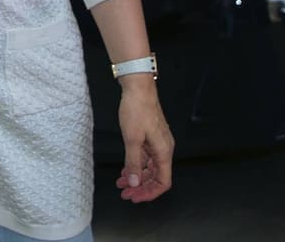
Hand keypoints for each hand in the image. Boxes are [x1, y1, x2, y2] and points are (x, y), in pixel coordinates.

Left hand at [115, 76, 173, 201]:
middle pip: (156, 177)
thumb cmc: (137, 110)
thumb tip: (135, 183)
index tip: (134, 197)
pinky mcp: (150, 137)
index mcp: (164, 152)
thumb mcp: (132, 139)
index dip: (150, 193)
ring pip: (149, 168)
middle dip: (140, 187)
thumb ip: (133, 163)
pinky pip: (144, 158)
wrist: (138, 88)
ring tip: (121, 184)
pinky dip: (135, 165)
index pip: (163, 182)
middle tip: (125, 193)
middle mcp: (164, 149)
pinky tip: (124, 170)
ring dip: (136, 177)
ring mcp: (157, 143)